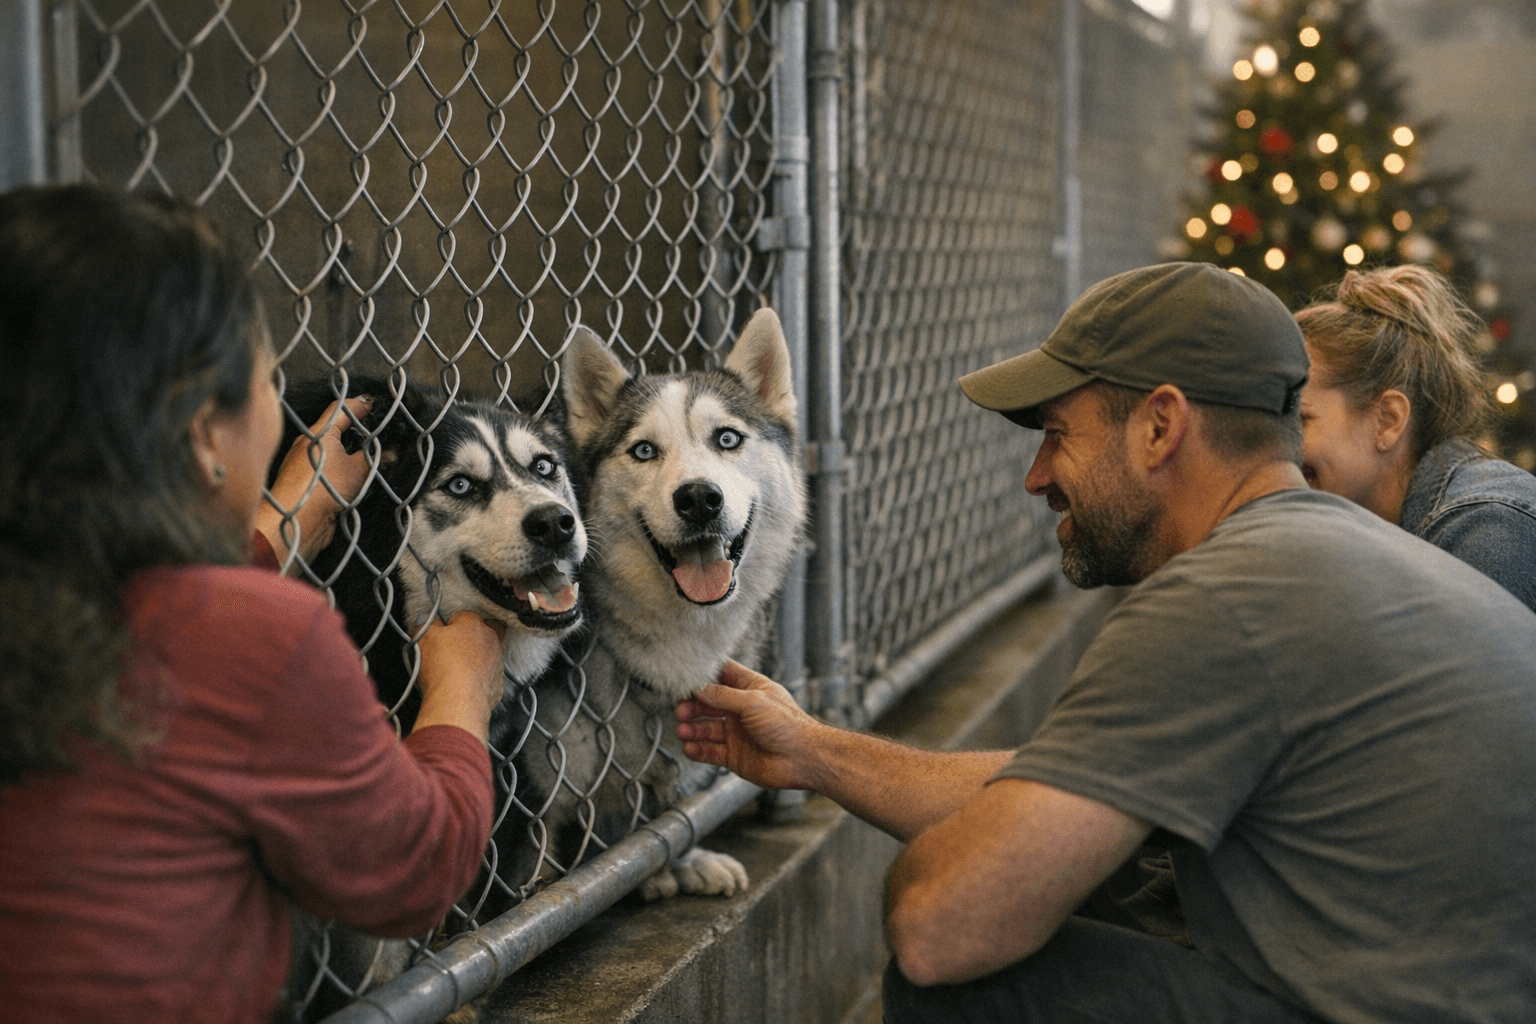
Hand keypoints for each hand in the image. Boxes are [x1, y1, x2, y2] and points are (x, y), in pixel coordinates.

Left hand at [261, 397, 370, 566]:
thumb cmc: (324, 488)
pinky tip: (352, 480)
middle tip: (375, 434)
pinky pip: (326, 470)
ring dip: (348, 453)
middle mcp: (308, 445)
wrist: (297, 520)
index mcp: (320, 433)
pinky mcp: (304, 482)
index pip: (340, 410)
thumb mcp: (358, 470)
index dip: (359, 406)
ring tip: (368, 459)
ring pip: (330, 452)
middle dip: (355, 431)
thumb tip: (391, 453)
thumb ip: (375, 459)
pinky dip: (339, 470)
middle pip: (334, 430)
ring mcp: (303, 463)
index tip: (373, 407)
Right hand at [413, 611, 506, 740]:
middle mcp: (491, 640)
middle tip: (453, 650)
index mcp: (473, 624)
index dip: (450, 625)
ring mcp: (497, 663)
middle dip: (470, 639)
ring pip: (489, 655)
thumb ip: (427, 625)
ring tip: (456, 671)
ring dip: (476, 660)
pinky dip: (479, 680)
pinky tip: (464, 686)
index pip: (463, 615)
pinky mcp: (498, 685)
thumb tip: (426, 620)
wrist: (458, 701)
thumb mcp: (424, 638)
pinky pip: (489, 678)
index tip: (441, 635)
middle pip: (483, 633)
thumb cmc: (443, 667)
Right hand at [675, 660, 823, 790]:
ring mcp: (737, 733)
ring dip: (692, 729)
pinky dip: (697, 750)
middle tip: (681, 711)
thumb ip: (723, 696)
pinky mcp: (735, 755)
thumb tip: (699, 688)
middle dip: (692, 706)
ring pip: (706, 728)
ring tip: (683, 731)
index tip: (685, 679)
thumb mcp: (753, 702)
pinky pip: (710, 751)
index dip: (704, 677)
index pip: (722, 676)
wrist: (803, 759)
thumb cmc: (789, 725)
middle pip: (708, 703)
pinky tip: (690, 748)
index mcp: (750, 690)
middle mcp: (741, 710)